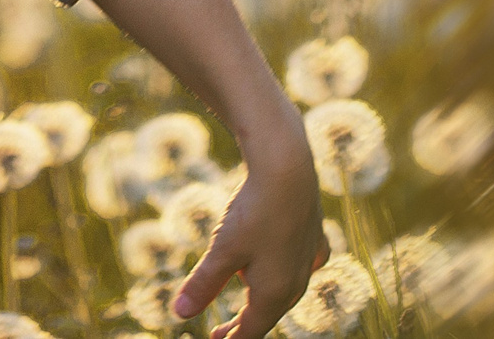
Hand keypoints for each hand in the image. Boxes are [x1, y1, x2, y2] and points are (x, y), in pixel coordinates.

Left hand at [174, 133, 324, 338]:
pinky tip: (293, 270)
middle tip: (222, 333)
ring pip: (285, 288)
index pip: (252, 329)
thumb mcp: (223, 250)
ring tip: (250, 301)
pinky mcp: (314, 237)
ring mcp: (309, 260)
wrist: (289, 171)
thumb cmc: (254, 213)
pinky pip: (303, 264)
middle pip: (268, 312)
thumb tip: (179, 313)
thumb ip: (203, 284)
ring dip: (265, 297)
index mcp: (275, 293)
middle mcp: (297, 282)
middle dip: (245, 324)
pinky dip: (290, 270)